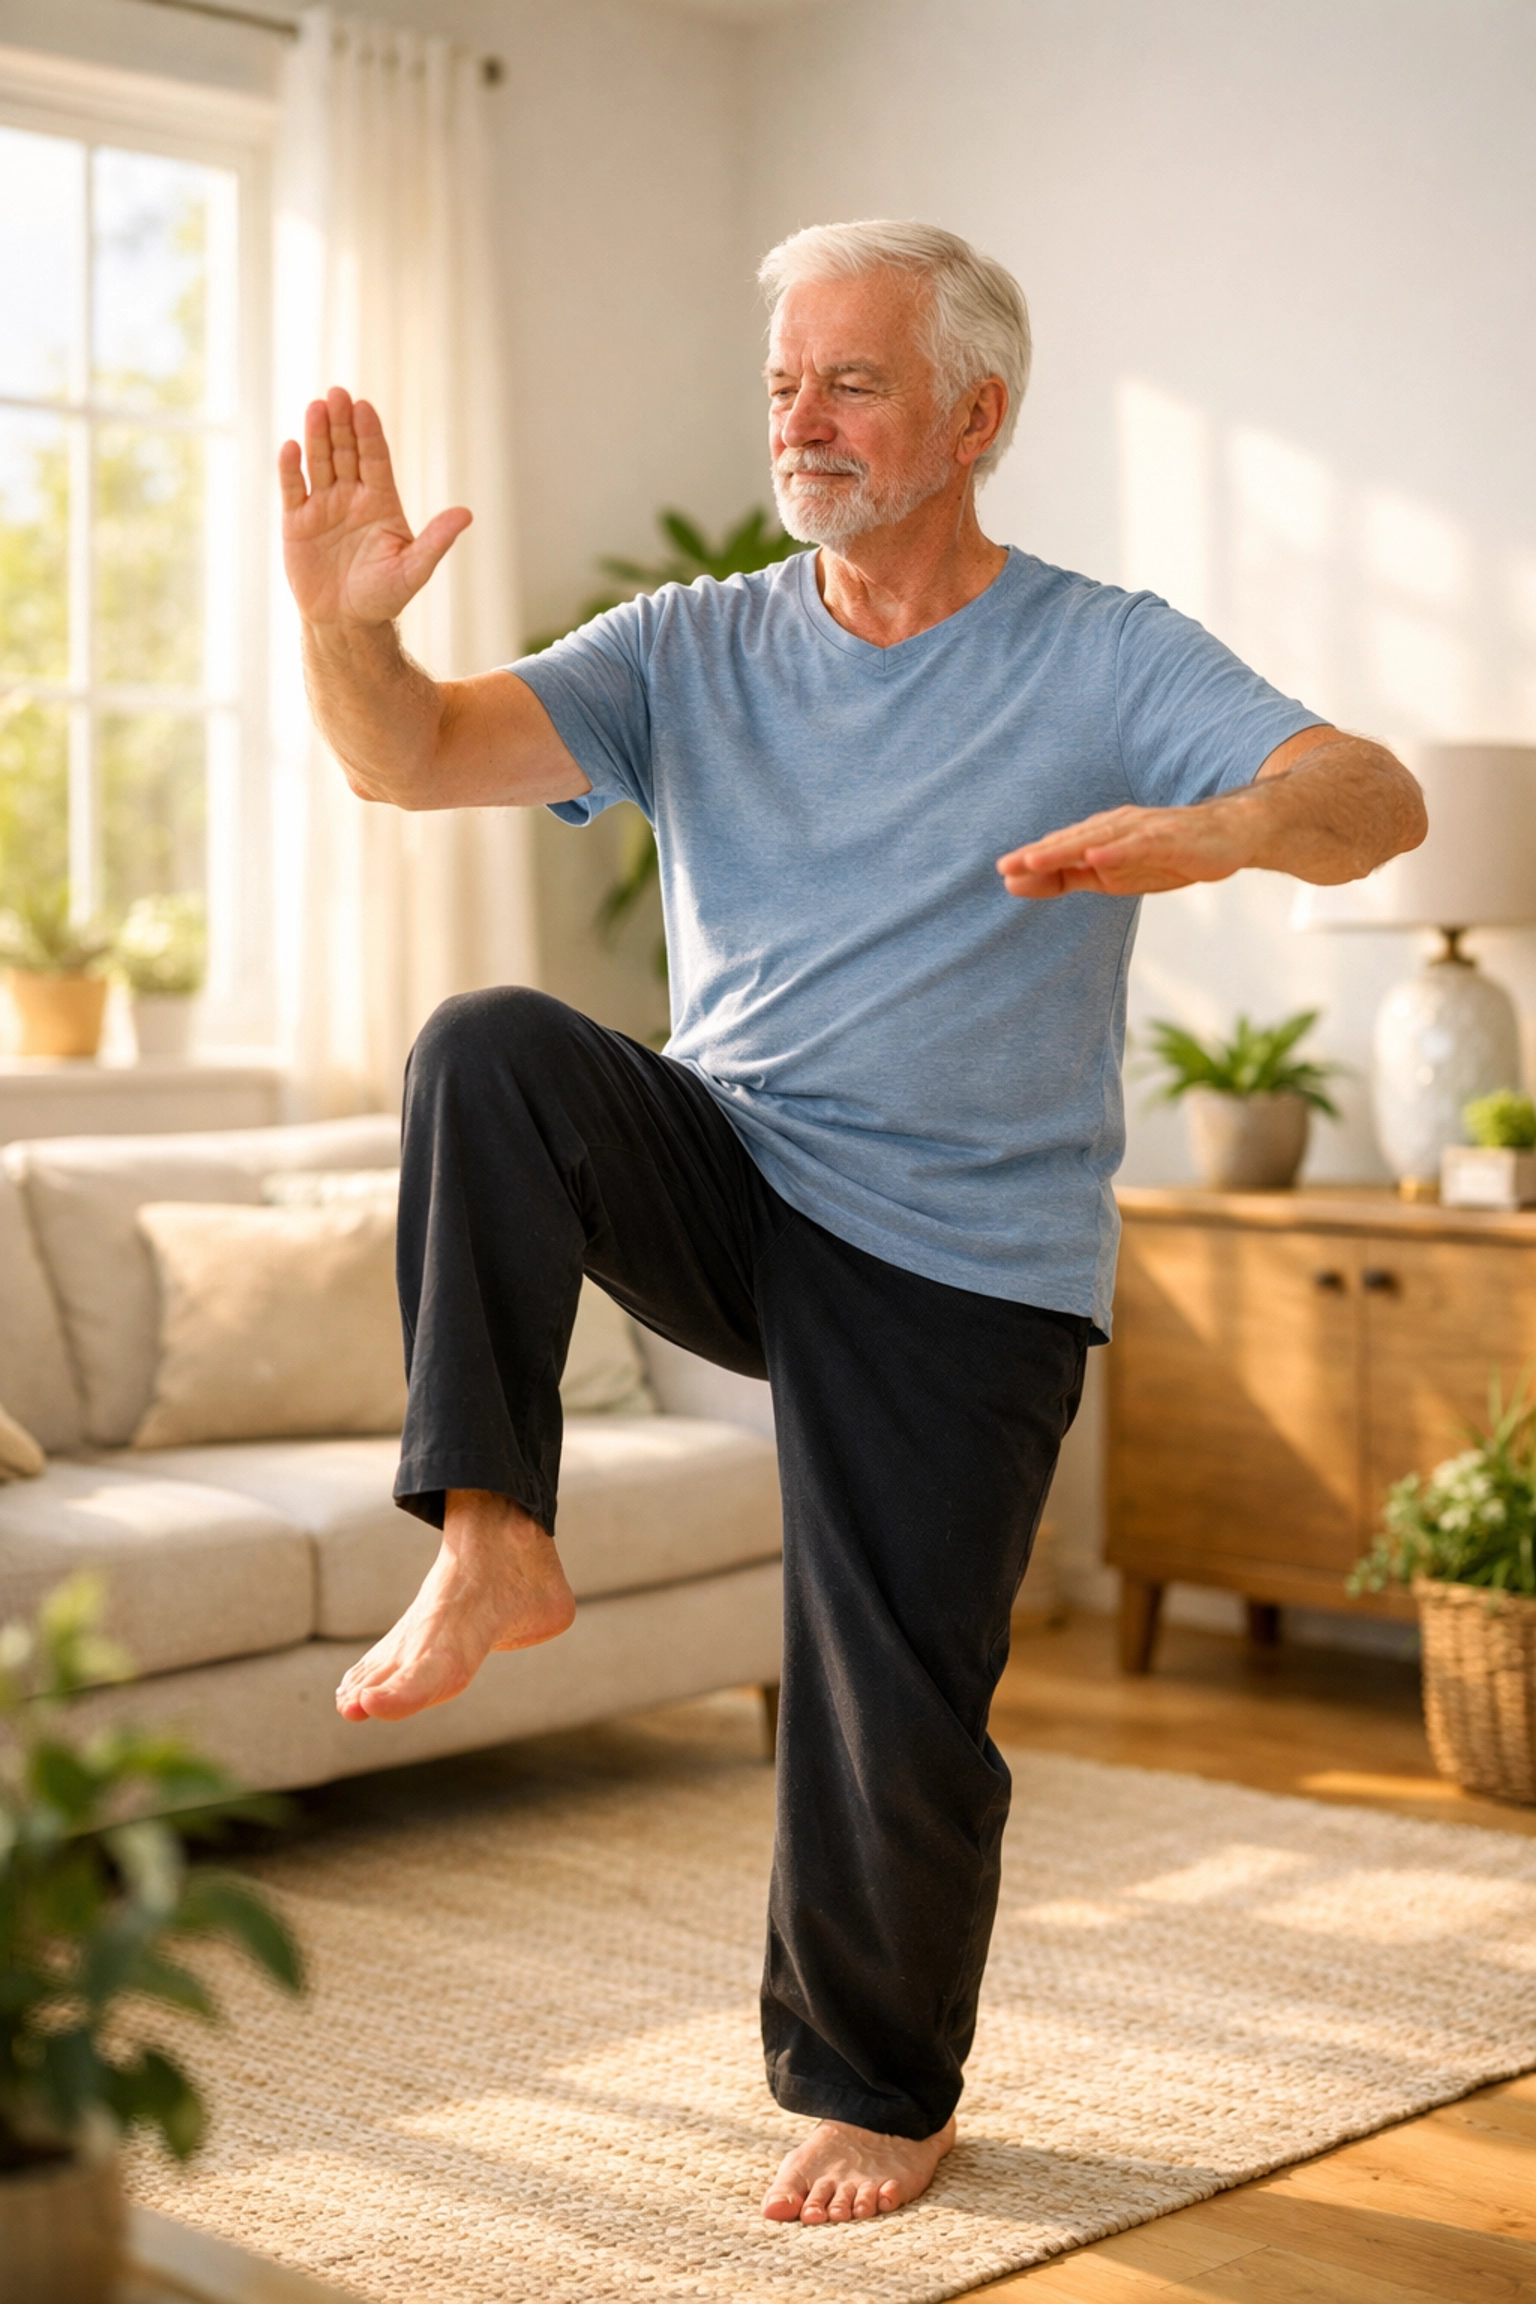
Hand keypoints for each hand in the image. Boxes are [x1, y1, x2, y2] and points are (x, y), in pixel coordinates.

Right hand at [278, 387, 471, 628]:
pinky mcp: (296, 522)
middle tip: (337, 394)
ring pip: (319, 462)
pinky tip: (292, 447)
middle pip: (345, 452)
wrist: (346, 623)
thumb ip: (436, 540)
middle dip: (341, 424)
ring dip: (317, 435)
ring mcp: (323, 506)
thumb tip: (466, 514)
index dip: (369, 433)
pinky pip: (293, 488)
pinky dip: (291, 468)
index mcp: (380, 502)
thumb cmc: (383, 597)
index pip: (375, 459)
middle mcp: (351, 497)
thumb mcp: (414, 570)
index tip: (364, 407)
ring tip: (316, 408)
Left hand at [997, 796, 1257, 898]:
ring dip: (1067, 849)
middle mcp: (1117, 827)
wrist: (1228, 837)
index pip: (1061, 850)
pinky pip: (1139, 843)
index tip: (1002, 872)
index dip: (1032, 861)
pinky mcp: (1169, 837)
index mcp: (1101, 836)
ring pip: (1098, 839)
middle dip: (1039, 854)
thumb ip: (1069, 877)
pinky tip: (1096, 856)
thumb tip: (1019, 882)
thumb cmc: (1167, 856)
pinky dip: (1116, 850)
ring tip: (1036, 860)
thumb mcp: (1112, 876)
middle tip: (1007, 865)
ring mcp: (1143, 830)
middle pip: (1072, 841)